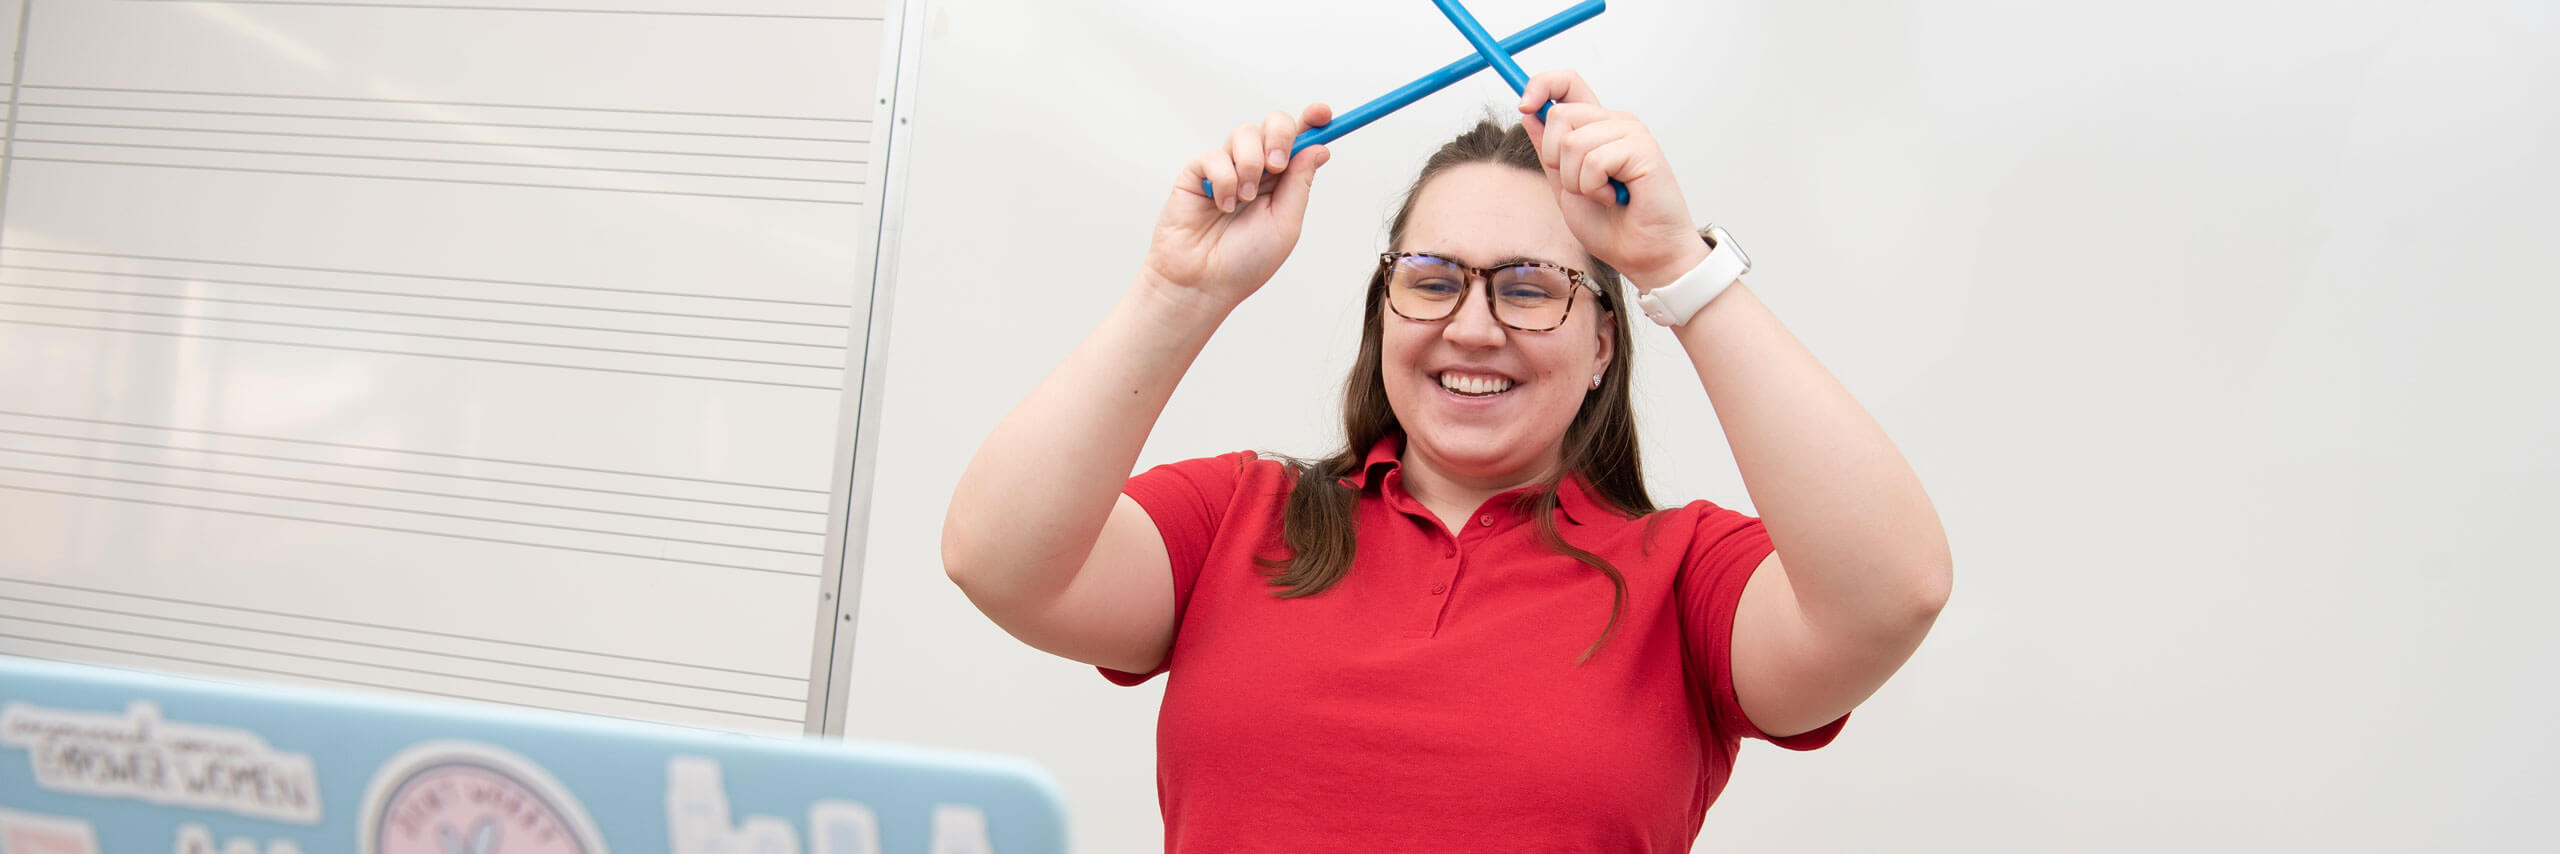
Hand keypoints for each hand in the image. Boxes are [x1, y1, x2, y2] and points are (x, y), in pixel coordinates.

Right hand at [1142, 103, 1333, 307]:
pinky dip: (1224, 180)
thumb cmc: (1245, 263)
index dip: (1313, 121)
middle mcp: (1256, 169)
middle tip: (1277, 166)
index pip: (1300, 140)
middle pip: (1273, 124)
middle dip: (1280, 135)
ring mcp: (1226, 168)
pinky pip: (1215, 156)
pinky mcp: (1197, 173)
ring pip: (1244, 133)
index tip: (1323, 114)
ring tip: (1244, 199)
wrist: (1203, 282)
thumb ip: (1300, 184)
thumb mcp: (1286, 224)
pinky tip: (1221, 205)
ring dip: (1249, 165)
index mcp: (1282, 182)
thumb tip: (1320, 148)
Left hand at [1518, 72, 1707, 289]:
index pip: (1567, 83)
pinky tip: (1615, 198)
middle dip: (1556, 160)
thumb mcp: (1565, 186)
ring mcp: (1632, 132)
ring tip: (1602, 196)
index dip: (1541, 85)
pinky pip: (1594, 160)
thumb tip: (1530, 113)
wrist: (1644, 256)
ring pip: (1572, 142)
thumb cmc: (1612, 226)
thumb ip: (1549, 151)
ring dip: (1577, 181)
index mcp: (1597, 127)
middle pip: (1559, 115)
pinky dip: (1595, 188)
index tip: (1524, 107)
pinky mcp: (1644, 148)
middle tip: (1582, 186)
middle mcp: (1615, 122)